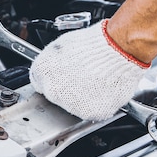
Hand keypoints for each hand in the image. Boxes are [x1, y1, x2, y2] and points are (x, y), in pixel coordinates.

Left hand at [29, 20, 149, 120]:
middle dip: (67, 90)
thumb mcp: (62, 46)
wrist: (115, 49)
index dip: (55, 81)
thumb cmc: (93, 44)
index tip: (63, 79)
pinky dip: (99, 104)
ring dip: (82, 98)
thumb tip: (55, 68)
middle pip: (56, 96)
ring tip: (95, 81)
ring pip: (74, 106)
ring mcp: (69, 103)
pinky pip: (92, 112)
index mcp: (42, 72)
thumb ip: (53, 62)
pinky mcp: (89, 112)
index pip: (40, 84)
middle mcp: (52, 90)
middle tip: (83, 78)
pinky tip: (103, 90)